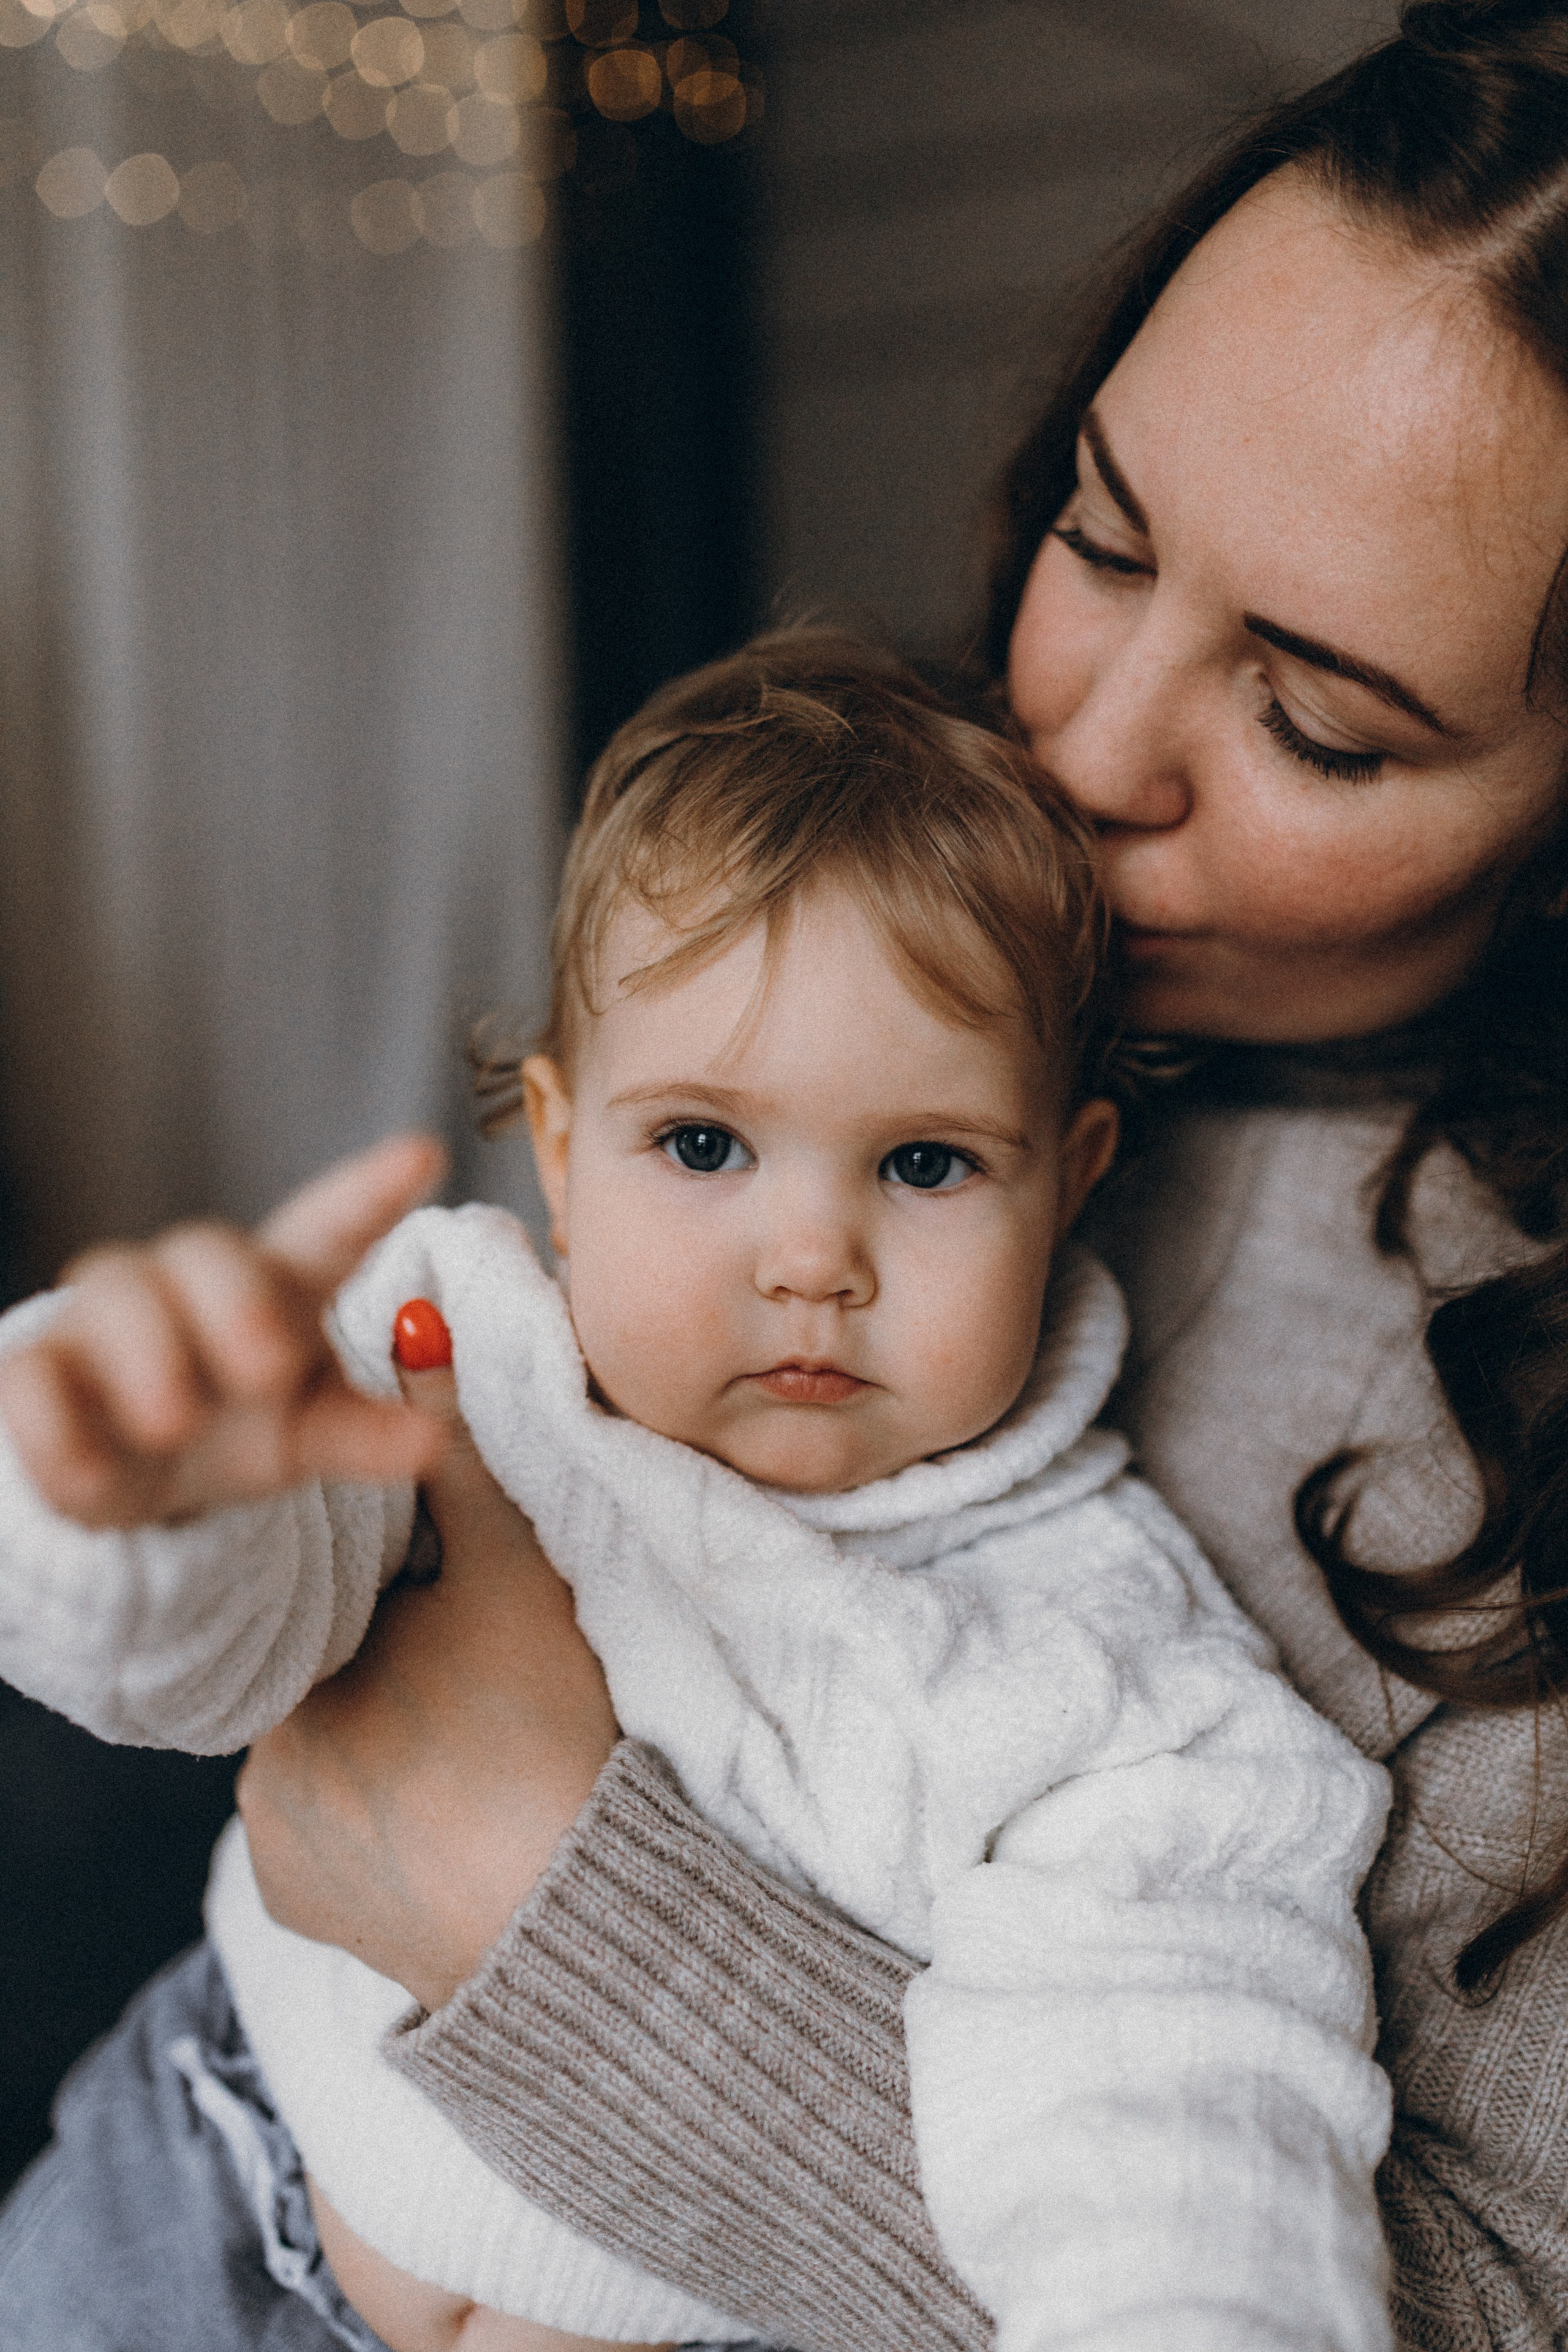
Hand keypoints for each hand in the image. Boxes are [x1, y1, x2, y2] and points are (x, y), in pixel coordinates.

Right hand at [0, 1134, 448, 1527]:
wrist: (128, 1477)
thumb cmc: (237, 1427)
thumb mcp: (307, 1435)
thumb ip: (365, 1435)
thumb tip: (434, 1440)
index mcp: (275, 1286)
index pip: (328, 1225)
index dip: (370, 1190)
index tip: (425, 1153)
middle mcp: (187, 1285)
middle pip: (207, 1249)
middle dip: (236, 1299)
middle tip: (266, 1368)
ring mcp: (103, 1321)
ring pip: (114, 1294)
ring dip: (149, 1357)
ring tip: (175, 1425)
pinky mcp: (35, 1374)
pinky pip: (32, 1379)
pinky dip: (59, 1427)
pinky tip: (95, 1473)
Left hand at [236, 1353, 617, 2011]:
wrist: (582, 1922)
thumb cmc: (541, 1735)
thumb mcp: (509, 1574)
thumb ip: (454, 1452)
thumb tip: (417, 1323)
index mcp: (291, 1687)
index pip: (327, 1617)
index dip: (392, 1604)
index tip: (448, 1613)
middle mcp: (258, 1783)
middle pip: (329, 1690)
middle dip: (390, 1679)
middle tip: (477, 1688)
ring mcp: (283, 1864)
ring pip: (333, 1770)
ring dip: (390, 1755)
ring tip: (478, 1756)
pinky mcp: (317, 1924)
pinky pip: (340, 1851)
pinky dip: (391, 1829)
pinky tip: (454, 1822)